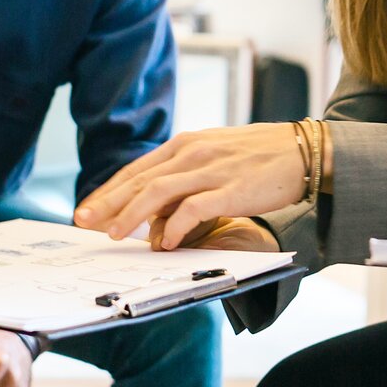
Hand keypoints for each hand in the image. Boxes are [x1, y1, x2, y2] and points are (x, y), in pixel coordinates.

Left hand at [73, 122, 307, 247]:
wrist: (304, 150)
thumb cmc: (259, 156)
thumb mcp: (215, 155)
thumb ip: (185, 175)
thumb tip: (158, 209)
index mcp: (186, 144)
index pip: (137, 169)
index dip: (109, 190)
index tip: (87, 209)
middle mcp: (192, 153)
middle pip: (139, 180)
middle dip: (108, 202)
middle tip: (83, 221)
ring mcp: (211, 170)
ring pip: (158, 192)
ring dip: (132, 215)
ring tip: (114, 234)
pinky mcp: (231, 189)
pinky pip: (194, 209)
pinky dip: (176, 226)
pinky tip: (164, 243)